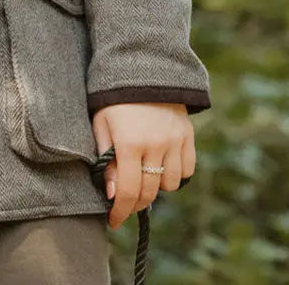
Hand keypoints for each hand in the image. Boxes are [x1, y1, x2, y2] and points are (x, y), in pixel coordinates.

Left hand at [91, 102, 194, 229]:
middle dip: (135, 203)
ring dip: (156, 187)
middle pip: (149, 192)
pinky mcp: (188, 136)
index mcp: (129, 143)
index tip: (113, 221)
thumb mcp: (101, 124)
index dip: (120, 211)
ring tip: (142, 176)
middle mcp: (155, 145)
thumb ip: (105, 160)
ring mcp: (174, 141)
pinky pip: (187, 171)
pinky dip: (175, 175)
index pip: (127, 191)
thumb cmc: (113, 98)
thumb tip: (111, 194)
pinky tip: (160, 166)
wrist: (141, 68)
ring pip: (170, 185)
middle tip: (124, 202)